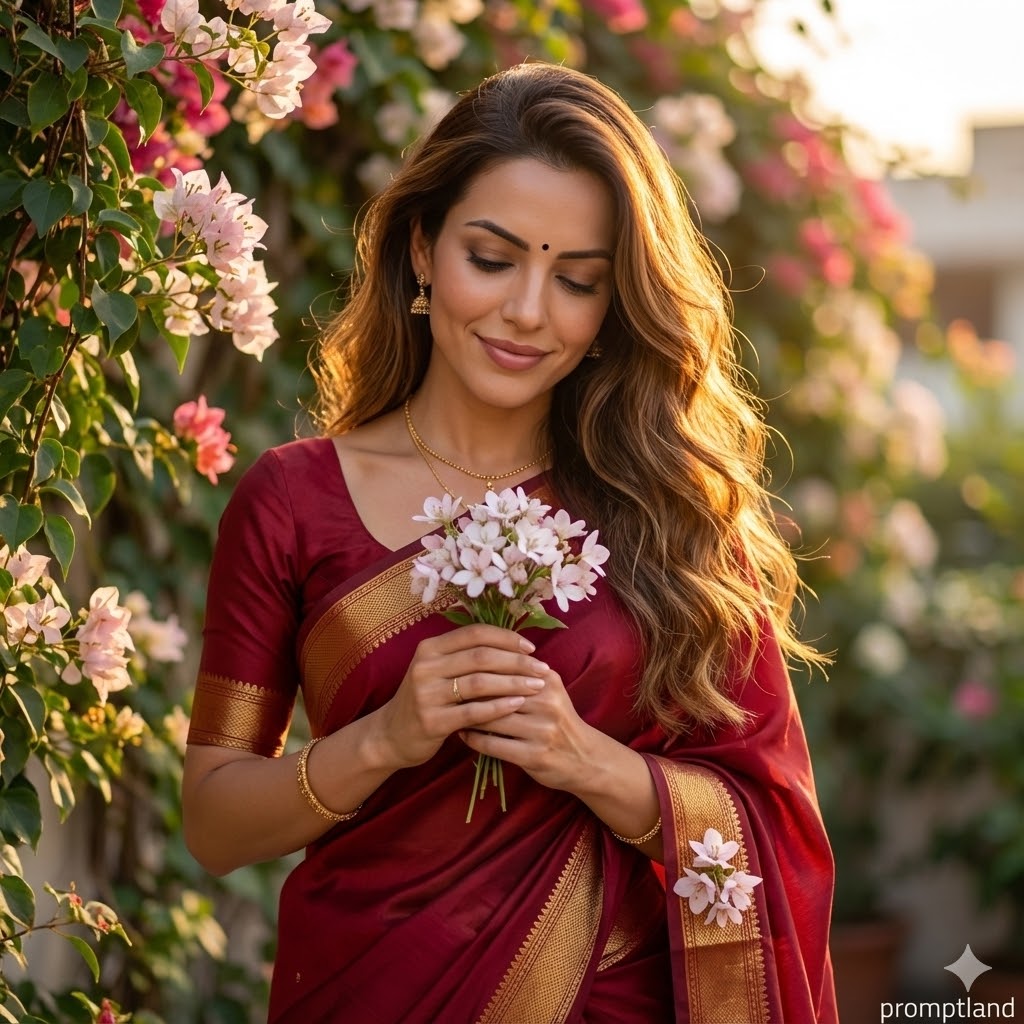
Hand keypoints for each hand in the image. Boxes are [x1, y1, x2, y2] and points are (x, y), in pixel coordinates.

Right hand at [371, 623, 547, 769]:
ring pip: (480, 682)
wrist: (391, 735)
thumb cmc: (427, 699)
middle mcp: (425, 666)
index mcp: (430, 648)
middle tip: (542, 668)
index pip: (475, 633)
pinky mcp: (432, 721)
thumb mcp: (438, 670)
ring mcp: (426, 694)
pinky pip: (473, 711)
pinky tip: (518, 704)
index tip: (531, 647)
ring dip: (514, 683)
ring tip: (537, 686)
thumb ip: (467, 656)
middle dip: (517, 661)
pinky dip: (499, 706)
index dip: (507, 638)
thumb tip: (515, 646)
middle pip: (481, 656)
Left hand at [459, 664, 600, 794]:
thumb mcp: (549, 689)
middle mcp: (547, 702)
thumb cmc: (558, 720)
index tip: (454, 668)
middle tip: (445, 689)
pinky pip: (493, 745)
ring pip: (492, 718)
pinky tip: (463, 734)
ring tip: (451, 711)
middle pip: (496, 691)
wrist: (585, 759)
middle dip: (468, 691)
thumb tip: (482, 652)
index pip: (504, 667)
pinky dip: (474, 739)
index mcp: (547, 680)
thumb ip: (522, 672)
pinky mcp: (534, 756)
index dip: (476, 667)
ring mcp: (541, 731)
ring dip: (467, 715)